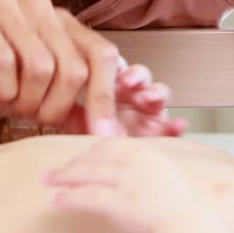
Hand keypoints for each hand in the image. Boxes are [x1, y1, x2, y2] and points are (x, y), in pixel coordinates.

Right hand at [0, 0, 122, 134]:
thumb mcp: (31, 98)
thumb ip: (68, 110)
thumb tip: (105, 133)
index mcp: (61, 21)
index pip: (103, 55)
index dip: (106, 97)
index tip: (103, 135)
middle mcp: (40, 7)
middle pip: (73, 67)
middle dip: (55, 107)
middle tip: (33, 118)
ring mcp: (7, 5)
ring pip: (41, 65)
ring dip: (26, 100)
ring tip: (10, 104)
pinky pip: (3, 58)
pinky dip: (2, 89)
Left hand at [42, 138, 195, 232]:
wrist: (189, 229)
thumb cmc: (179, 210)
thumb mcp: (163, 178)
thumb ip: (143, 168)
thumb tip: (119, 169)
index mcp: (149, 153)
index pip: (111, 144)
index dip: (90, 152)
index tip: (77, 161)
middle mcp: (139, 163)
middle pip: (97, 156)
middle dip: (73, 163)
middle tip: (53, 172)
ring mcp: (131, 181)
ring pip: (90, 173)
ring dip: (64, 177)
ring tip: (47, 181)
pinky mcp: (124, 202)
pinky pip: (91, 196)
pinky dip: (71, 197)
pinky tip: (58, 200)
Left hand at [59, 64, 187, 136]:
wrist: (101, 162)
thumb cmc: (86, 134)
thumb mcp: (75, 121)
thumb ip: (73, 114)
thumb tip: (55, 110)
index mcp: (110, 85)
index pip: (119, 69)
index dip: (118, 70)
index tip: (117, 76)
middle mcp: (131, 95)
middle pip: (140, 77)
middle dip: (136, 77)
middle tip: (129, 82)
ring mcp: (147, 111)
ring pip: (157, 94)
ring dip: (155, 93)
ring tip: (150, 98)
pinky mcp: (159, 129)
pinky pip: (170, 126)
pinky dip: (176, 126)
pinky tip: (179, 126)